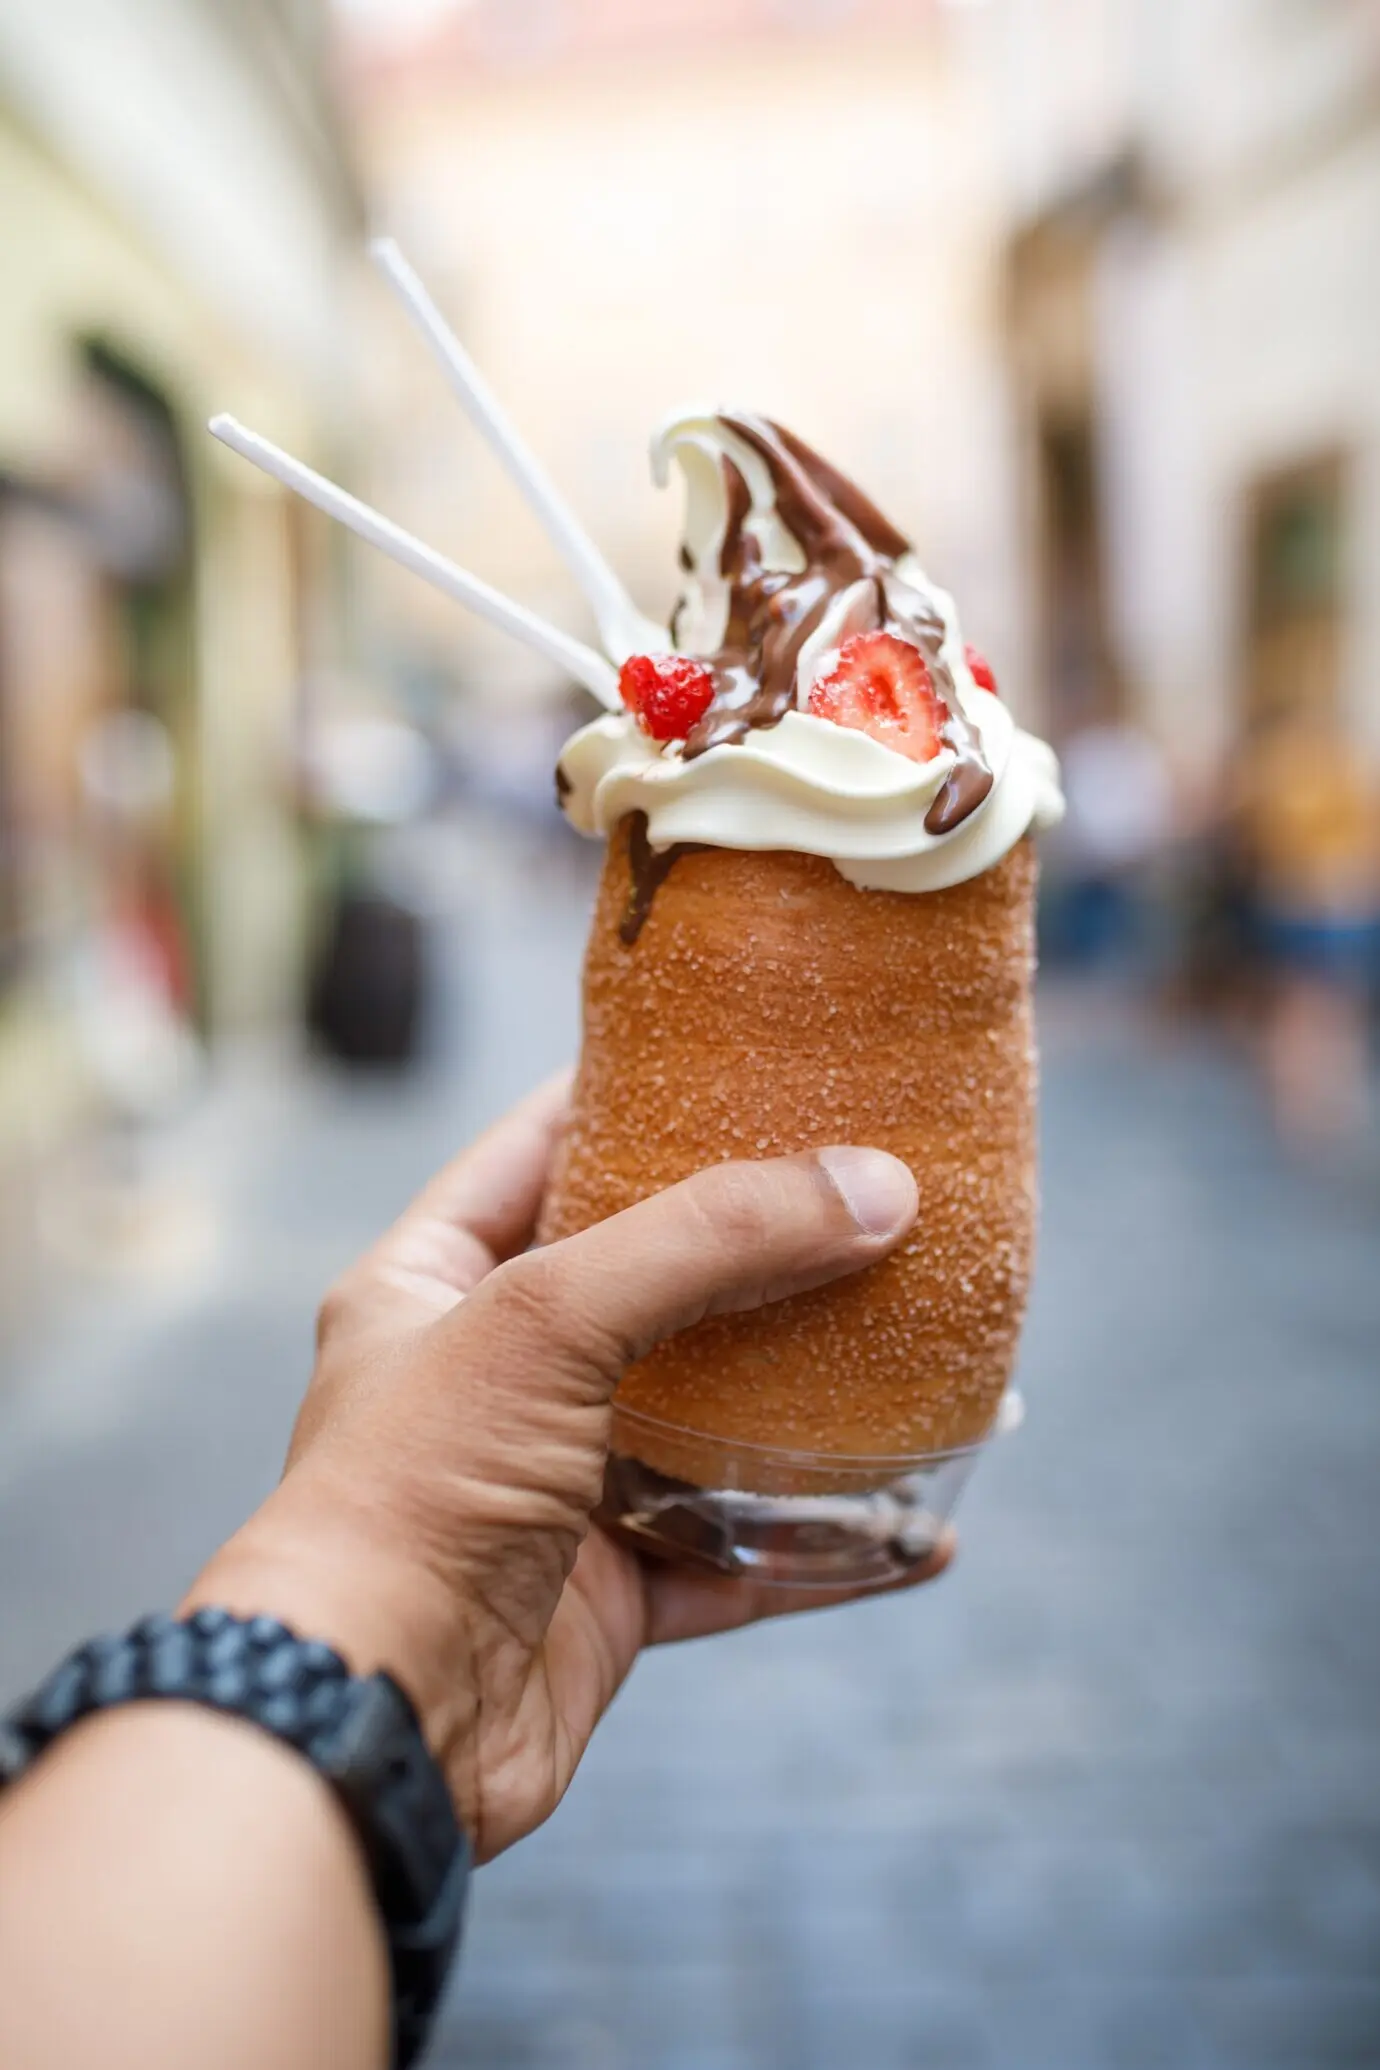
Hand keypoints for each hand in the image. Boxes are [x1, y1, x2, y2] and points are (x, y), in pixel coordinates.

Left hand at [188, 1073, 951, 1859]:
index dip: (629, 1096)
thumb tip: (876, 1184)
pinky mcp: (606, 1597)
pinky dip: (821, 1546)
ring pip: (704, 1423)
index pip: (537, 1150)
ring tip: (912, 1346)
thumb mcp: (544, 1319)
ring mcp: (553, 1489)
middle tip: (863, 1189)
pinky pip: (737, 1556)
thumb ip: (708, 1238)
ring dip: (803, 1398)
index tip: (740, 1053)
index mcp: (430, 1285)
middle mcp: (489, 1379)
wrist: (373, 1719)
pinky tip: (915, 1533)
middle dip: (750, 1248)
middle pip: (643, 1285)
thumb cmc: (415, 1490)